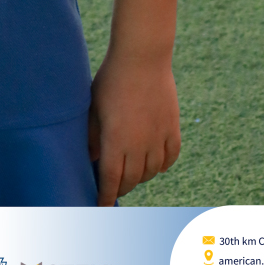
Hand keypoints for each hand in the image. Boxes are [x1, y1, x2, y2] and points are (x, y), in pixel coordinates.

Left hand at [88, 53, 180, 206]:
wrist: (142, 56)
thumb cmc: (111, 79)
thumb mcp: (94, 107)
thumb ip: (93, 136)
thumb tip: (90, 159)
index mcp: (116, 140)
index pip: (110, 180)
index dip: (105, 197)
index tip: (102, 208)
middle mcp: (139, 144)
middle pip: (132, 179)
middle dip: (121, 187)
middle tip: (114, 188)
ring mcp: (158, 137)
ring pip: (152, 172)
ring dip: (141, 177)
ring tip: (132, 175)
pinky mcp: (173, 128)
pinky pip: (170, 157)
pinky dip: (162, 165)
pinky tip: (154, 164)